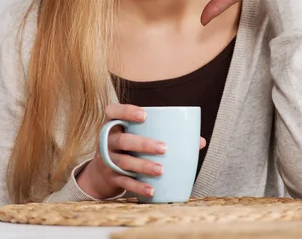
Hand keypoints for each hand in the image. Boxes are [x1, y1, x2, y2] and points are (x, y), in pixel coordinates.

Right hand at [76, 104, 205, 199]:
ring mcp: (106, 159)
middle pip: (122, 140)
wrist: (102, 171)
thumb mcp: (137, 134)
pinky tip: (152, 190)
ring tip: (161, 170)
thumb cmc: (129, 146)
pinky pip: (124, 182)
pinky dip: (138, 187)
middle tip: (164, 148)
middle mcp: (107, 140)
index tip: (144, 115)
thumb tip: (199, 141)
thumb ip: (163, 132)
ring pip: (124, 162)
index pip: (113, 111)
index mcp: (113, 123)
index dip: (126, 111)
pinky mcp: (110, 177)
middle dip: (143, 144)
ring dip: (143, 166)